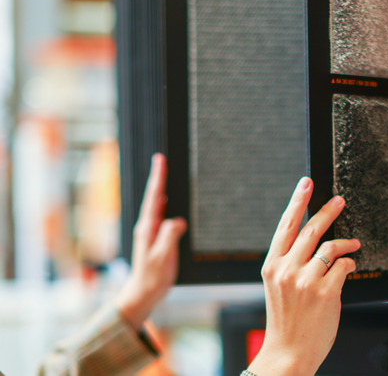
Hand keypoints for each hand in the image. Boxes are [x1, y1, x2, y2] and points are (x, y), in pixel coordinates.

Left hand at [115, 154, 186, 330]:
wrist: (143, 294)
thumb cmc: (152, 278)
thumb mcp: (163, 257)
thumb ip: (169, 237)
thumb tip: (177, 220)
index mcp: (147, 228)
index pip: (154, 197)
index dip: (158, 178)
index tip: (160, 160)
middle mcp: (147, 226)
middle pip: (154, 197)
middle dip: (159, 178)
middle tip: (162, 160)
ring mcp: (150, 232)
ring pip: (157, 205)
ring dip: (162, 189)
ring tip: (165, 174)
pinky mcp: (155, 238)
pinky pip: (161, 216)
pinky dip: (165, 204)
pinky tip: (169, 202)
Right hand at [247, 177, 359, 375]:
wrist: (287, 353)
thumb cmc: (285, 322)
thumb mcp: (278, 287)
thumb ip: (290, 263)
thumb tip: (314, 241)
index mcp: (272, 266)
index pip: (285, 226)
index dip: (297, 201)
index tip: (306, 184)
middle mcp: (287, 270)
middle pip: (311, 229)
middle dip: (328, 211)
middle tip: (340, 200)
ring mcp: (306, 281)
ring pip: (331, 246)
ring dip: (346, 242)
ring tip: (354, 242)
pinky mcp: (326, 292)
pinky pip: (344, 266)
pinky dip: (350, 263)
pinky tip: (350, 266)